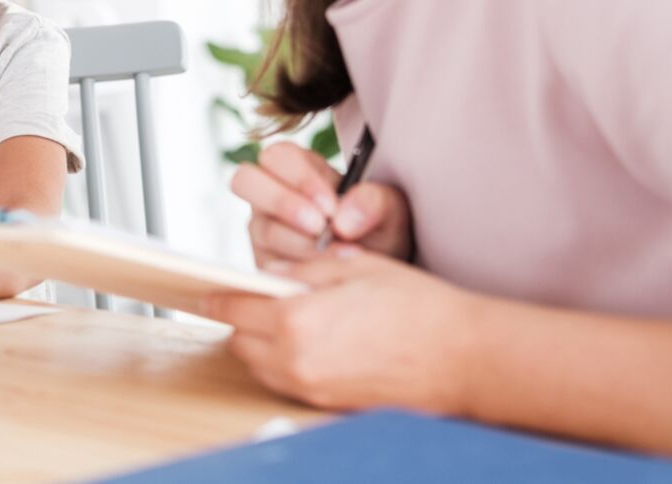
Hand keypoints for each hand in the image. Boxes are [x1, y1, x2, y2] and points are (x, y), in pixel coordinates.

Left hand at [203, 247, 478, 412]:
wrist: (464, 357)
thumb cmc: (416, 305)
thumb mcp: (353, 267)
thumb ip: (301, 272)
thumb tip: (268, 275)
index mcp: (296, 321)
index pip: (234, 309)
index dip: (219, 296)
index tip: (208, 290)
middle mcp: (297, 361)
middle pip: (240, 342)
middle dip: (241, 320)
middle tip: (253, 299)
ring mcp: (312, 388)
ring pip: (261, 366)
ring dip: (260, 343)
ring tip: (283, 319)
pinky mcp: (329, 404)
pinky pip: (287, 382)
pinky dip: (284, 362)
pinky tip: (307, 341)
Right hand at [232, 142, 412, 264]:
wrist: (379, 269)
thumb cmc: (379, 229)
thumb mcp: (390, 210)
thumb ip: (374, 202)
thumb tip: (343, 220)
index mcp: (298, 166)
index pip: (278, 156)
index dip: (299, 179)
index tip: (331, 207)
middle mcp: (271, 193)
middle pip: (245, 180)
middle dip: (282, 203)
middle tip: (319, 227)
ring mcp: (263, 228)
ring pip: (261, 228)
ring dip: (301, 244)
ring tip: (339, 256)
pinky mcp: (264, 262)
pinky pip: (268, 265)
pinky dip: (299, 271)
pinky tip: (327, 275)